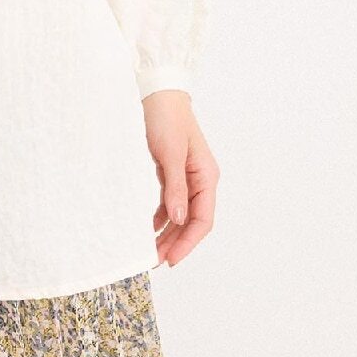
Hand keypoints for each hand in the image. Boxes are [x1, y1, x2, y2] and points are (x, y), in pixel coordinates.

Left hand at [142, 90, 218, 268]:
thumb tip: (178, 219)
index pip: (203, 219)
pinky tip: (149, 230)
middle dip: (177, 243)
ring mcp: (188, 177)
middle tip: (157, 262)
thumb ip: (175, 188)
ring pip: (181, 215)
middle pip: (192, 221)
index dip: (188, 242)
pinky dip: (161, 218)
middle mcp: (201, 180)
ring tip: (152, 252)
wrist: (157, 95)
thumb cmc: (166, 119)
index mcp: (206, 176)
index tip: (171, 259)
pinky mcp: (174, 173)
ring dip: (168, 234)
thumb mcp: (169, 154)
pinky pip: (171, 203)